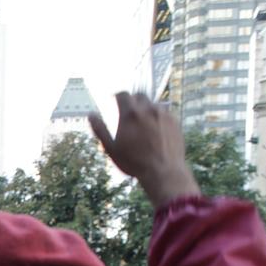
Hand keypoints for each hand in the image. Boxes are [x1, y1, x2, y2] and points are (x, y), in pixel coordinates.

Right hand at [89, 92, 198, 209]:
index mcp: (130, 114)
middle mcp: (148, 109)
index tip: (114, 101)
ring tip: (142, 123)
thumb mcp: (111, 148)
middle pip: (139, 96)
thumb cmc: (134, 162)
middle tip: (128, 112)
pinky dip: (157, 117)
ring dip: (146, 109)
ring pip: (153, 104)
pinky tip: (155, 130)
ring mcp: (163, 114)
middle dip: (132, 101)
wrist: (163, 170)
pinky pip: (164, 113)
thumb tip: (90, 115)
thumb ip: (100, 130)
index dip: (117, 96)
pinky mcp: (175, 121)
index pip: (123, 95)